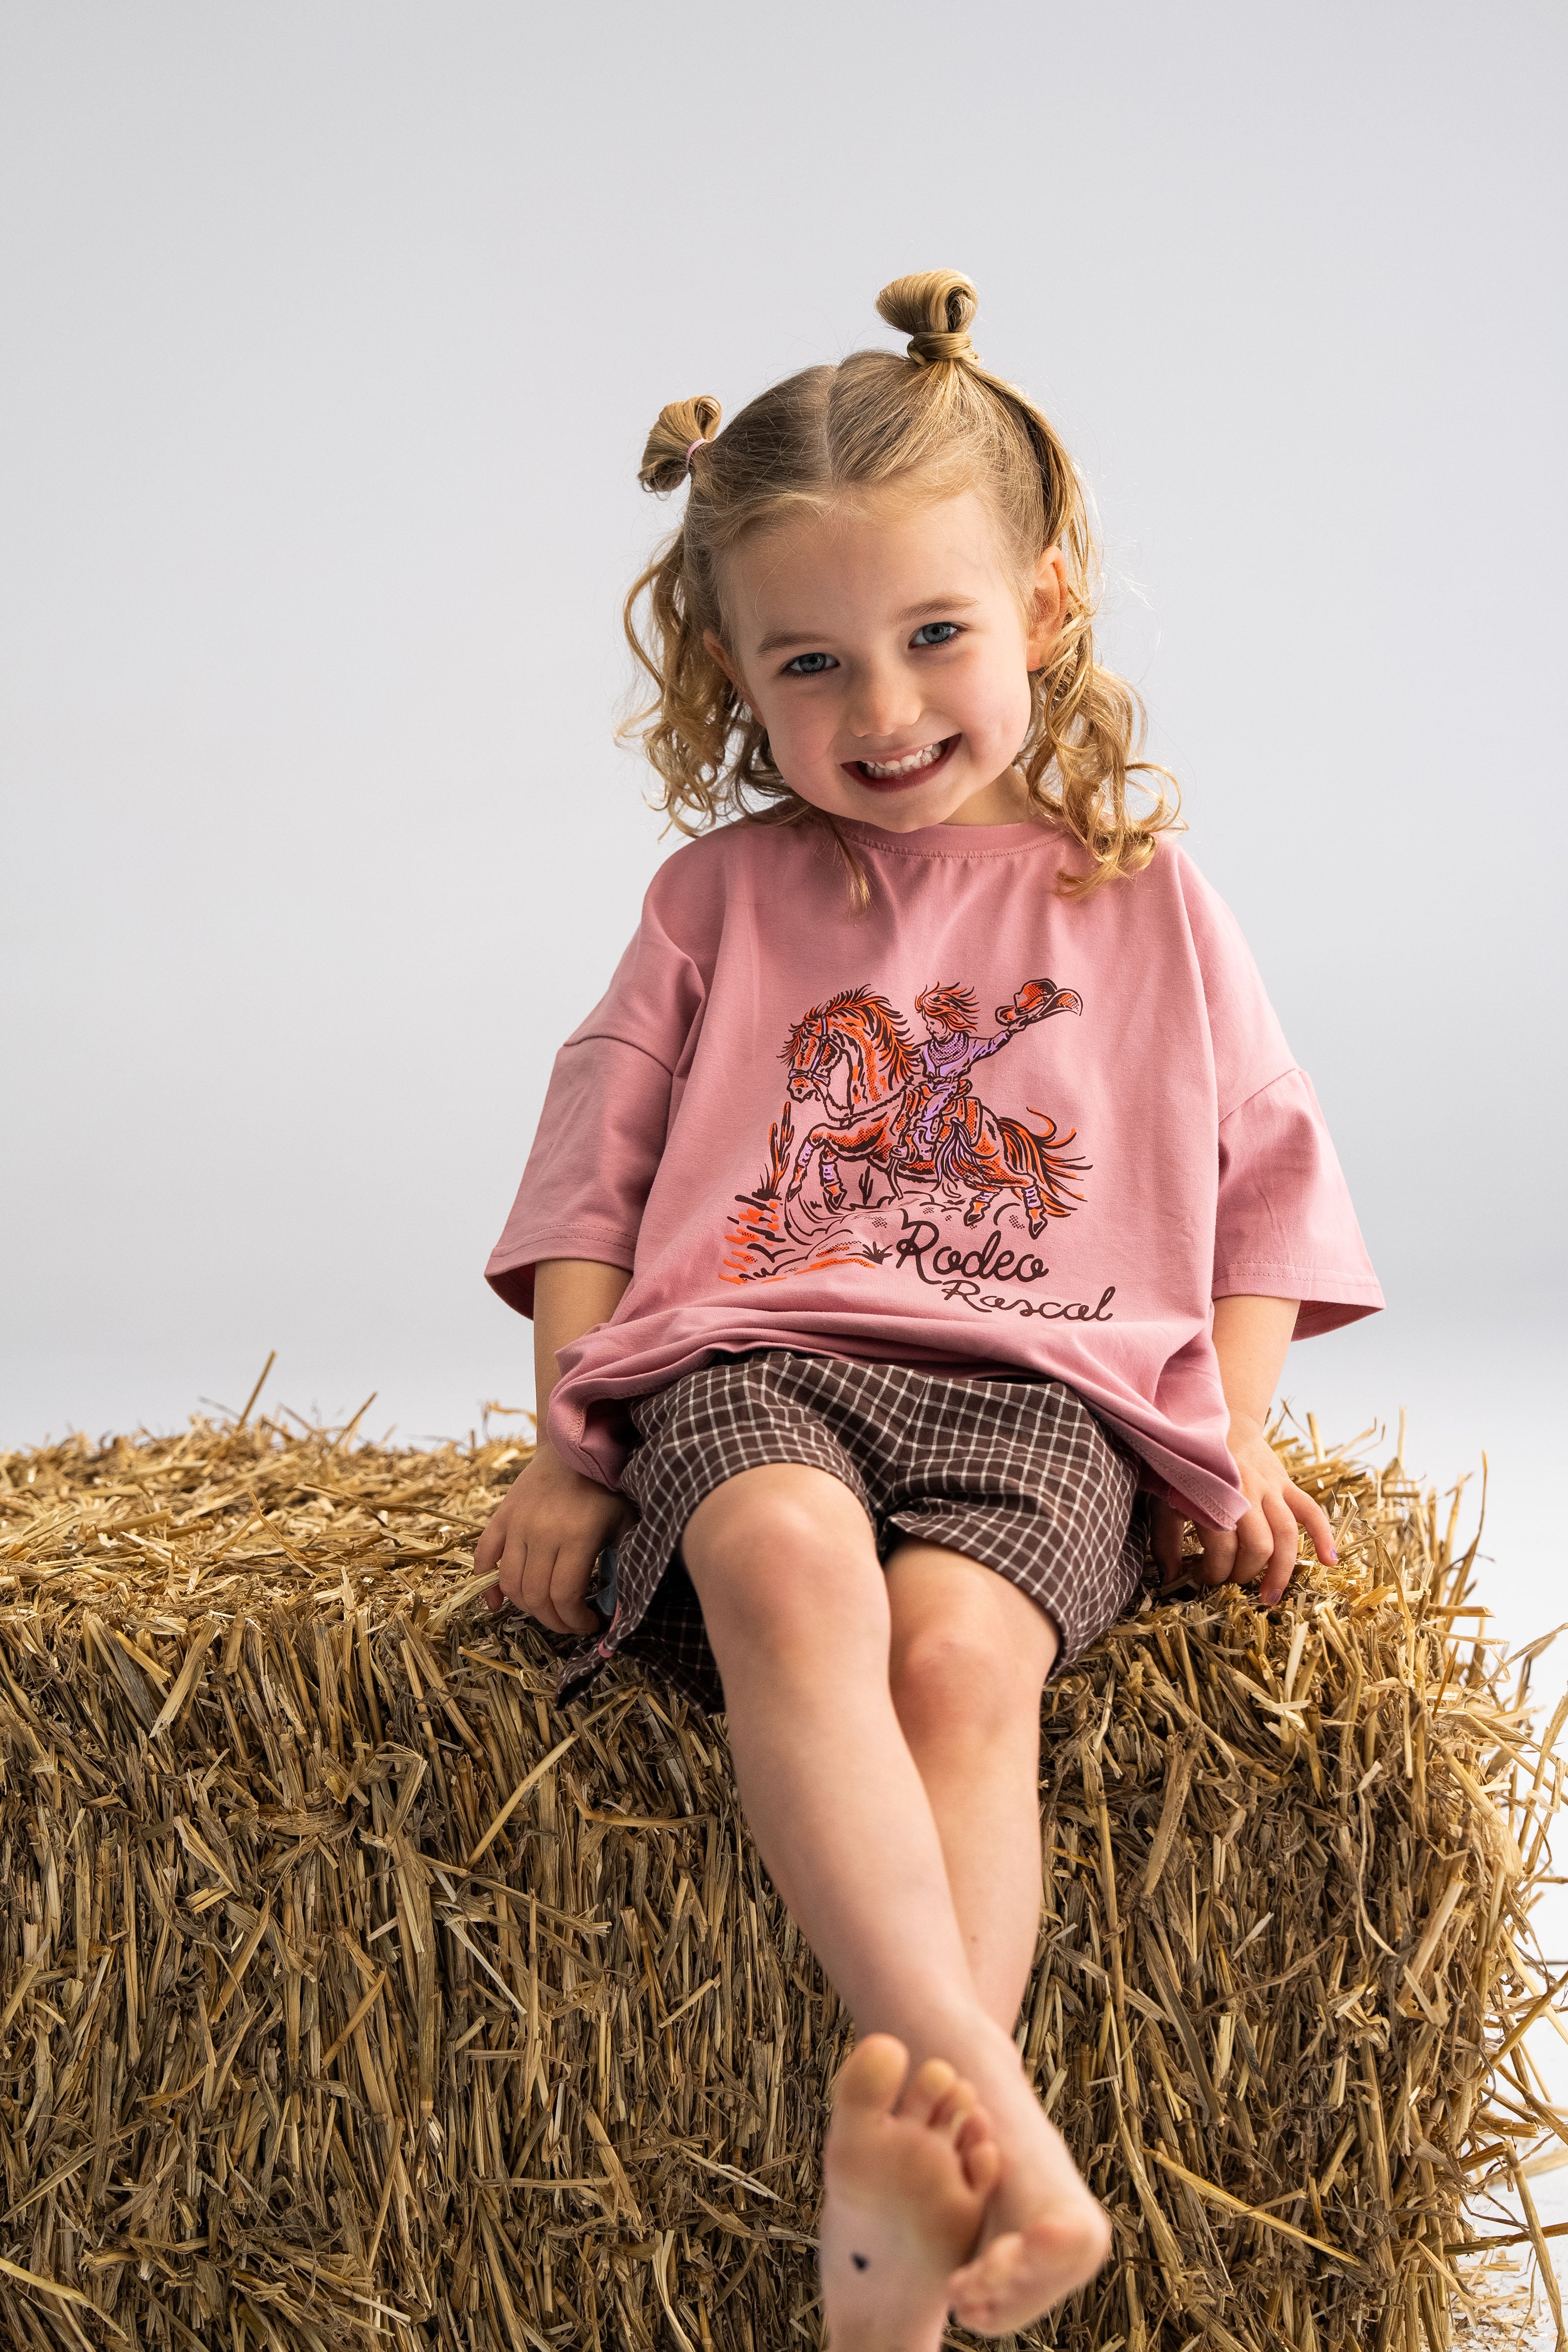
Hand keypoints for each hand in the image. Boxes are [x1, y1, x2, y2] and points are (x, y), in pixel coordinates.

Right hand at [475, 1441, 628, 1637]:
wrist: (574, 1446)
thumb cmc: (606, 1488)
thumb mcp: (624, 1525)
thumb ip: (623, 1565)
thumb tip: (618, 1611)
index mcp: (576, 1537)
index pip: (565, 1597)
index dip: (574, 1621)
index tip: (589, 1624)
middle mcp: (542, 1533)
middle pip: (536, 1596)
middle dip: (553, 1620)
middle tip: (569, 1622)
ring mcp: (517, 1524)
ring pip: (510, 1583)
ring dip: (526, 1606)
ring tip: (545, 1608)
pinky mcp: (502, 1516)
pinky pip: (484, 1555)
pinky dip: (486, 1582)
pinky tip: (497, 1600)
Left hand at [1151, 1414, 1335, 1607]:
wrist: (1217, 1420)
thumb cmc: (1187, 1463)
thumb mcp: (1166, 1495)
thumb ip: (1166, 1538)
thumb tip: (1171, 1576)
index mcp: (1214, 1495)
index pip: (1222, 1549)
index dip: (1212, 1572)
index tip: (1202, 1577)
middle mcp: (1246, 1492)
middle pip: (1258, 1546)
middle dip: (1244, 1573)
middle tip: (1231, 1582)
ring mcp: (1270, 1487)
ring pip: (1286, 1535)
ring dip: (1281, 1570)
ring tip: (1270, 1597)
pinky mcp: (1286, 1483)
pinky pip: (1311, 1511)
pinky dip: (1323, 1536)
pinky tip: (1329, 1561)